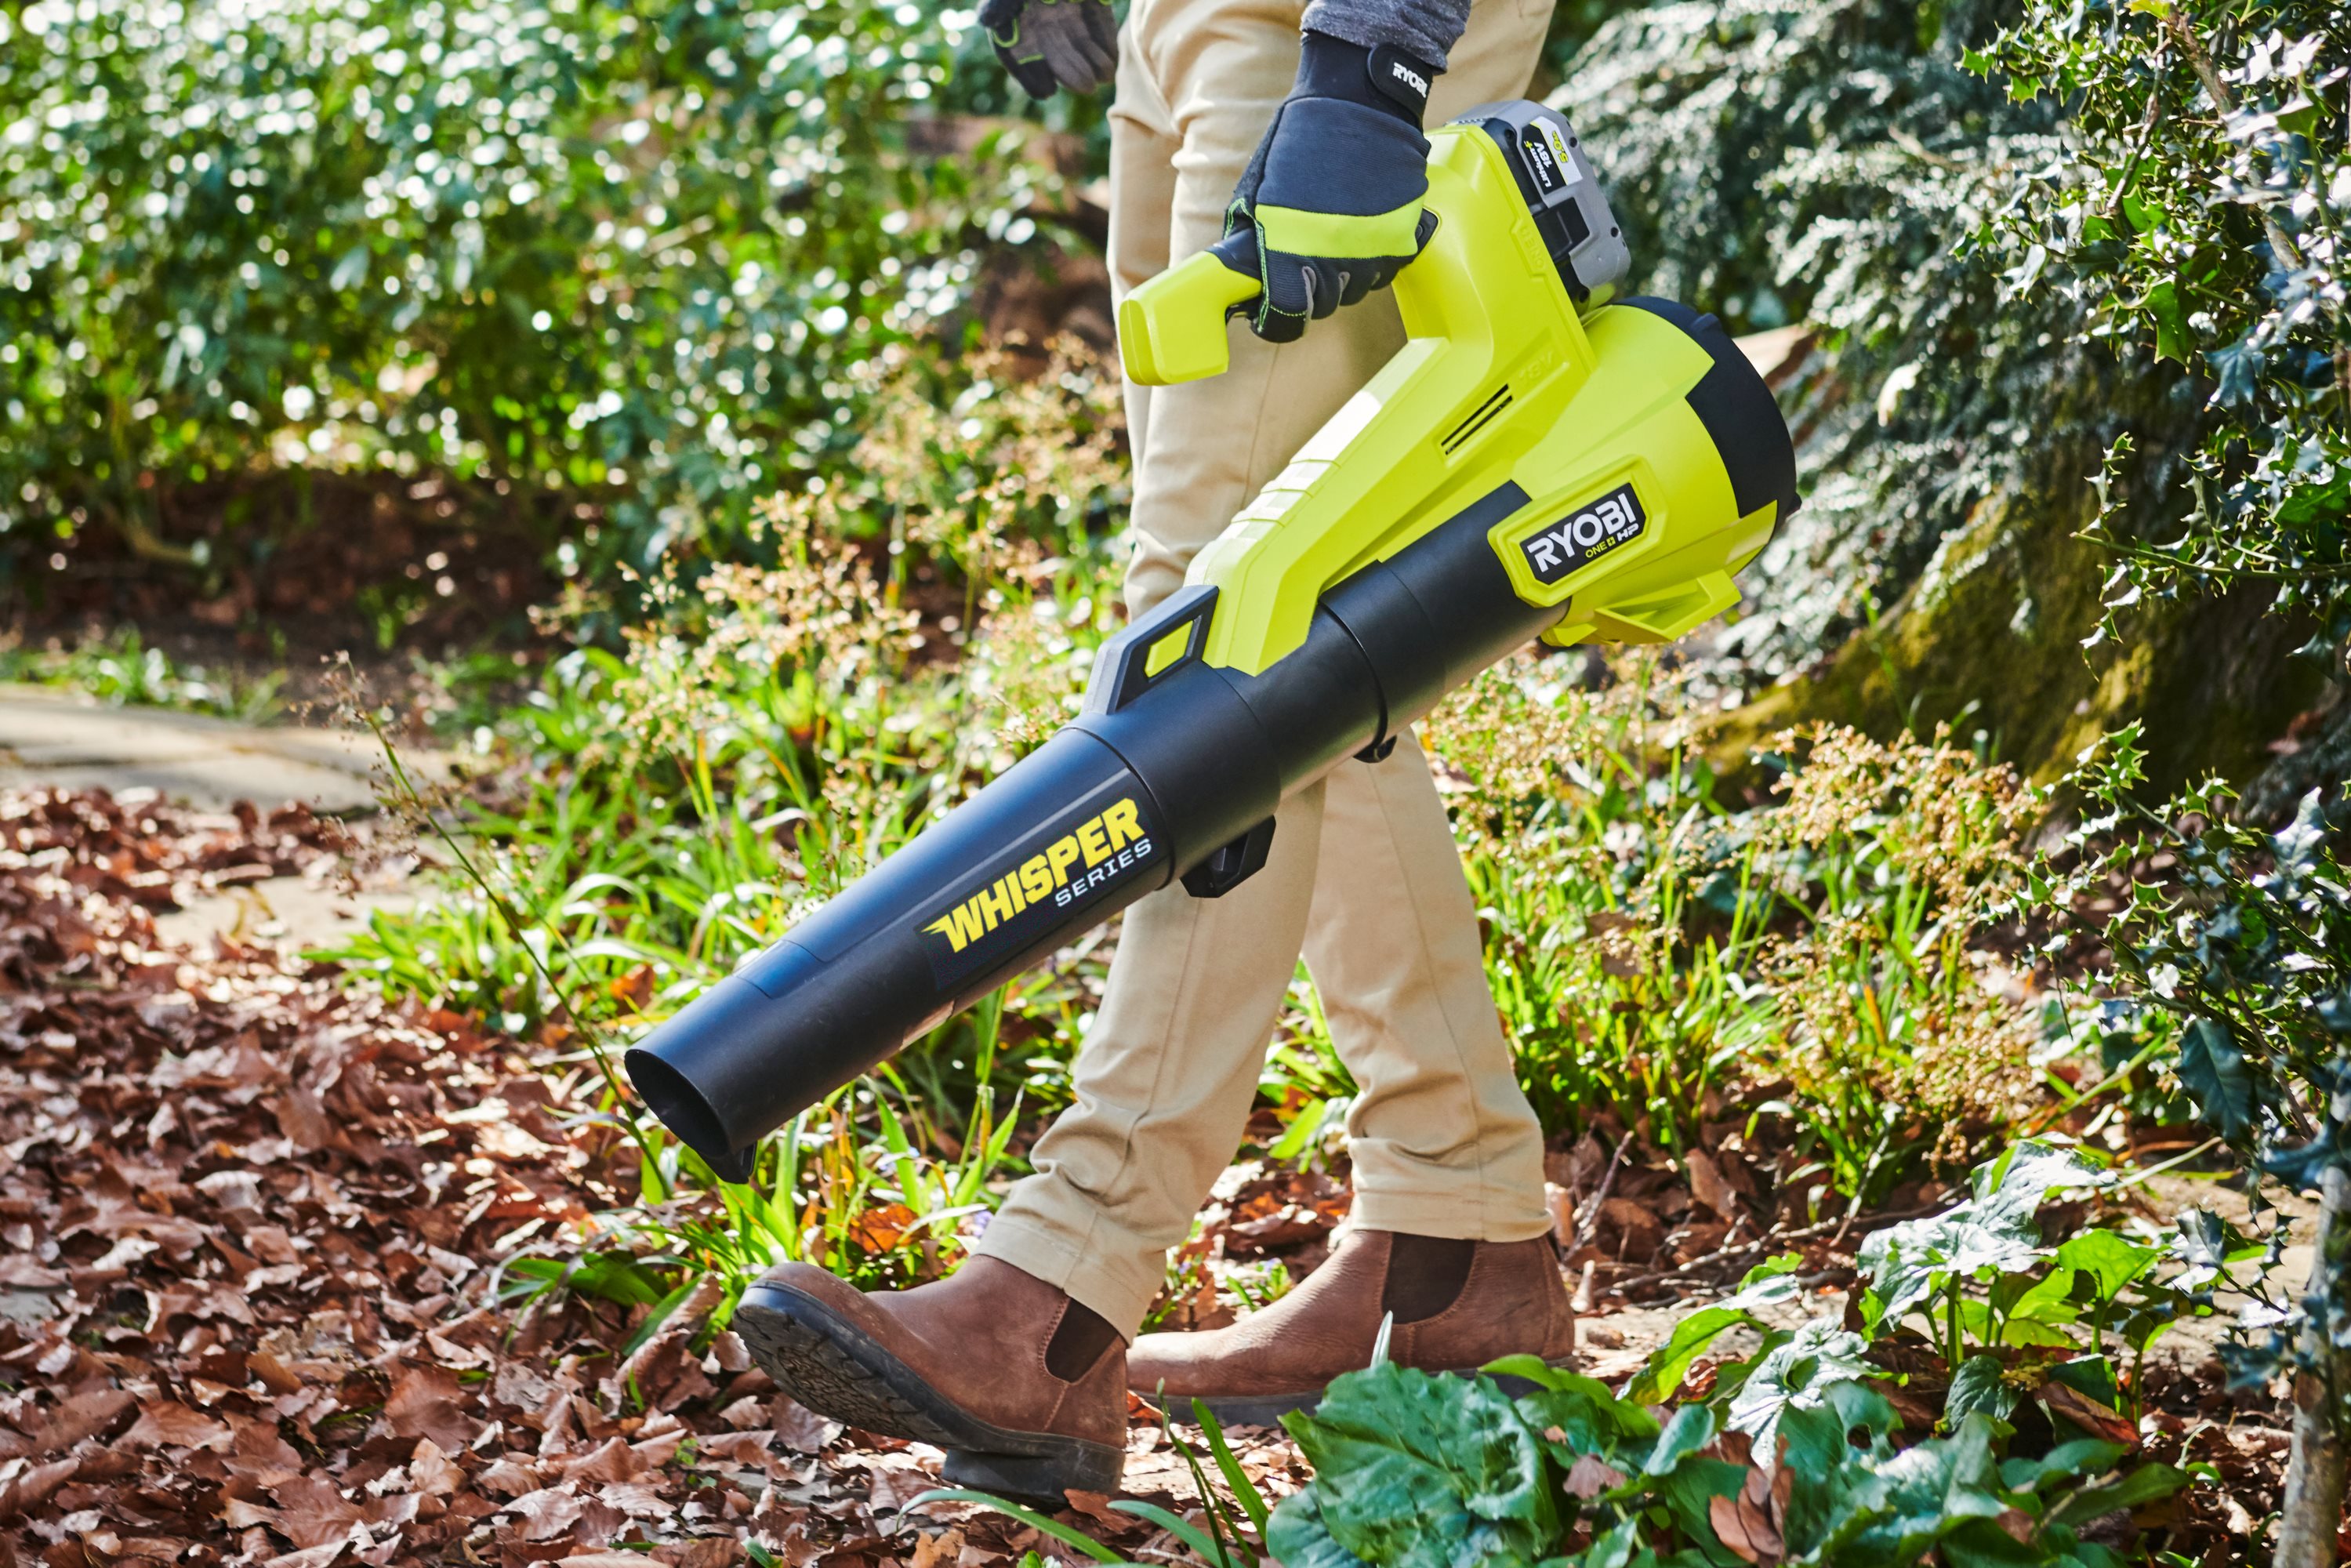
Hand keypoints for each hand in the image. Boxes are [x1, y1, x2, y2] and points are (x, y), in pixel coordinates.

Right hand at [978, 0, 1118, 97]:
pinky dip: (1103, 40)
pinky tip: (1112, 57)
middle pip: (1050, 47)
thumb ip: (1001, 4)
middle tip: (1085, 85)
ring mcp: (1064, 7)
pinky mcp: (1090, 1)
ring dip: (1089, 59)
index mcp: (1011, 12)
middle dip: (1069, 67)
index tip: (1045, 91)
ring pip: (1074, 39)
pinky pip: (1095, 22)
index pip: (1012, 48)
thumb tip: (988, 23)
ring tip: (1102, 75)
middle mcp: (1036, 13)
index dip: (1028, 72)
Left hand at [1223, 31, 1439, 343]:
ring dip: (1345, 273)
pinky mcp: (1406, 234)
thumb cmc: (1300, 141)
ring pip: (1359, 287)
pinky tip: (1361, 227)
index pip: (1287, 317)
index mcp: (1293, 249)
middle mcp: (1338, 258)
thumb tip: (1240, 275)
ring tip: (1334, 235)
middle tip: (1302, 264)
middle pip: (1326, 306)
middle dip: (1311, 291)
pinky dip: (1374, 256)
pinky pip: (1387, 265)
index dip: (1276, 320)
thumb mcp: (1257, 191)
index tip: (1271, 311)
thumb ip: (1250, 239)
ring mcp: (1377, 249)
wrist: (1359, 100)